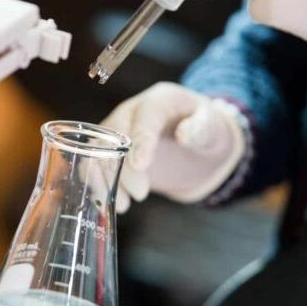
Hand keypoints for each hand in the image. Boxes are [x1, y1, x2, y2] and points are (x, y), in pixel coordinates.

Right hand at [101, 83, 244, 212]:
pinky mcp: (108, 150)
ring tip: (124, 204)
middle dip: (123, 167)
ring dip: (104, 179)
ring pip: (97, 151)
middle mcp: (131, 112)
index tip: (140, 166)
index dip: (141, 140)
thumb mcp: (213, 128)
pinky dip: (97, 184)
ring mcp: (116, 131)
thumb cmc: (204, 130)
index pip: (145, 116)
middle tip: (141, 193)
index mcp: (159, 101)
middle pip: (114, 136)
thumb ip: (201, 129)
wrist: (194, 140)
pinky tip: (111, 202)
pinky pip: (93, 165)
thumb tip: (185, 135)